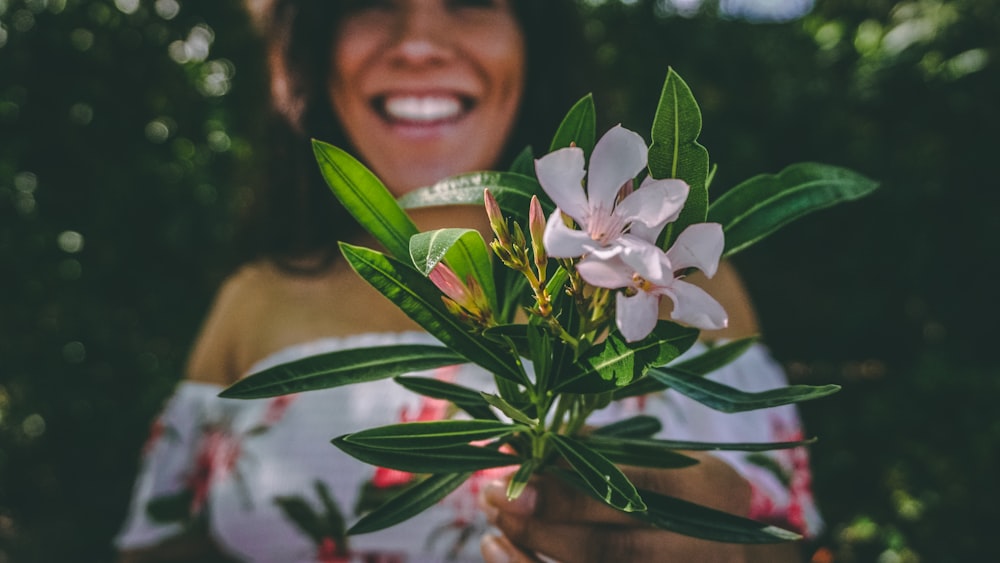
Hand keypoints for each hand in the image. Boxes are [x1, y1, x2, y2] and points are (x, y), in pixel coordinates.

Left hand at [478, 453, 802, 562]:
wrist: (742, 554)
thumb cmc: (690, 495)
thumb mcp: (666, 462)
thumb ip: (601, 452)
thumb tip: (523, 442)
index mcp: (705, 492)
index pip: (630, 489)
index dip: (566, 487)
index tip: (512, 471)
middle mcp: (698, 546)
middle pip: (608, 547)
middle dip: (540, 523)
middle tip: (489, 497)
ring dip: (530, 555)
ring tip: (492, 530)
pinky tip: (507, 552)